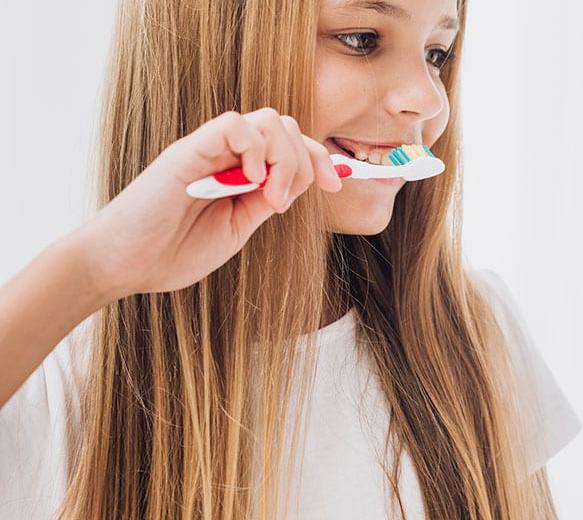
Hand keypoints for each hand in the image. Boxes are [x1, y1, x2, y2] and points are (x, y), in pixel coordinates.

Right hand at [69, 108, 343, 299]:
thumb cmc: (172, 252)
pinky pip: (234, 125)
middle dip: (305, 160)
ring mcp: (208, 150)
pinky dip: (254, 149)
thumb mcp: (237, 229)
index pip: (292, 147)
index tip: (335, 186)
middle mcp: (227, 155)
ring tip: (267, 196)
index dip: (319, 161)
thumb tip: (302, 181)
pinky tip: (248, 181)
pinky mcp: (188, 151)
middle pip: (287, 127)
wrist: (124, 265)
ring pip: (267, 121)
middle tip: (283, 203)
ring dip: (282, 159)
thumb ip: (265, 202)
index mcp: (241, 173)